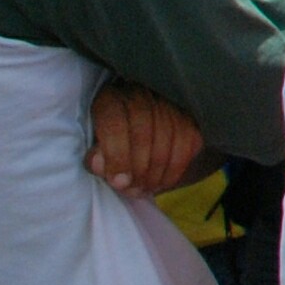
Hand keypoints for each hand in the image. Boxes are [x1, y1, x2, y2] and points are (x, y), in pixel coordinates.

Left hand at [86, 80, 207, 194]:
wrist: (138, 137)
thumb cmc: (110, 146)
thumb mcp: (95, 150)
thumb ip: (94, 158)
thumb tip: (100, 165)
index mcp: (110, 99)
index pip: (115, 122)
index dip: (116, 155)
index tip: (118, 182)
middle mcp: (141, 93)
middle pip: (143, 132)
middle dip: (138, 168)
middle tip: (133, 190)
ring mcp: (169, 102)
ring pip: (168, 138)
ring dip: (158, 171)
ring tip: (146, 189)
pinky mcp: (190, 116)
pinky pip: (189, 143)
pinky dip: (176, 169)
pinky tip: (163, 182)